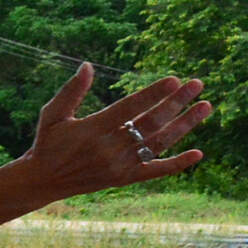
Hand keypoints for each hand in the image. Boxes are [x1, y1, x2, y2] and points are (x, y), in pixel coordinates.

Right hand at [19, 65, 209, 199]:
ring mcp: (118, 166)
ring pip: (158, 143)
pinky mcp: (123, 179)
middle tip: (197, 84)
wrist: (42, 182)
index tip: (174, 80)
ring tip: (205, 107)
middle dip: (176, 102)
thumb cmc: (48, 143)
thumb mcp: (52, 114)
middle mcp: (108, 149)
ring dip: (184, 126)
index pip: (129, 108)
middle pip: (149, 123)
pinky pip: (154, 172)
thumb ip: (71, 91)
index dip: (152, 94)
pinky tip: (198, 153)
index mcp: (92, 130)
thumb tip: (87, 65)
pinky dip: (176, 164)